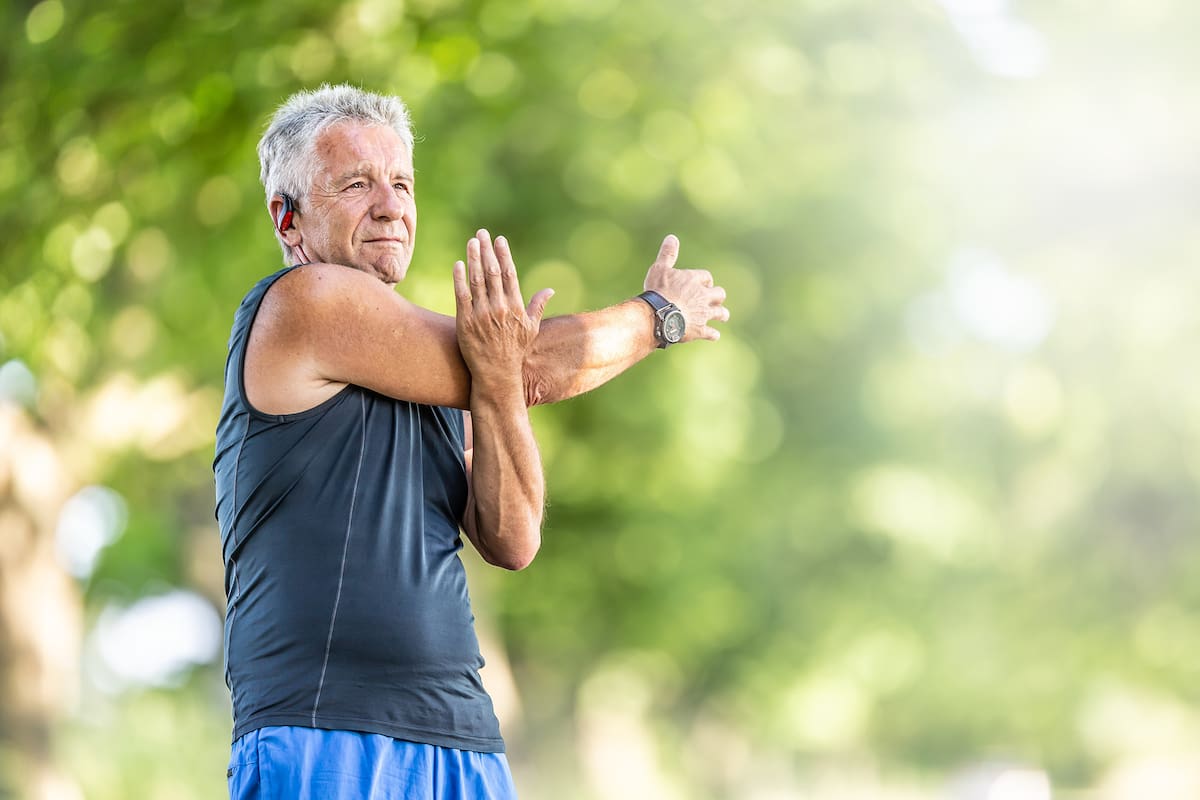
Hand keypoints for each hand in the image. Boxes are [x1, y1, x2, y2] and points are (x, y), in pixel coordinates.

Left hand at [453, 229, 553, 390]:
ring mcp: (481, 315)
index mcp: (516, 307)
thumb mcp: (531, 329)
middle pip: (492, 272)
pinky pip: (461, 296)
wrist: (497, 374)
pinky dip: (459, 279)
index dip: (503, 254)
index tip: (499, 239)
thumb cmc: (515, 351)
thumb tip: (550, 290)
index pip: (510, 274)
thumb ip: (538, 306)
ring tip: (471, 243)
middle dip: (486, 250)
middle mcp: (499, 308)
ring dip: (473, 259)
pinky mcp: (465, 322)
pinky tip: (459, 265)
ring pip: (476, 280)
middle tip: (481, 233)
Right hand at [642, 235, 728, 341]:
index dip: (704, 280)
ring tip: (722, 316)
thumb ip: (667, 254)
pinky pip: (711, 333)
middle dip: (717, 297)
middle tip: (715, 299)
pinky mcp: (700, 330)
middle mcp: (703, 296)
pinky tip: (714, 335)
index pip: (706, 277)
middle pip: (719, 294)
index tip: (701, 283)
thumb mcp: (660, 268)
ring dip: (722, 314)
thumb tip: (672, 237)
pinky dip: (712, 334)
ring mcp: (703, 314)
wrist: (658, 315)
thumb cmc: (658, 290)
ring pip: (720, 313)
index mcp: (694, 280)